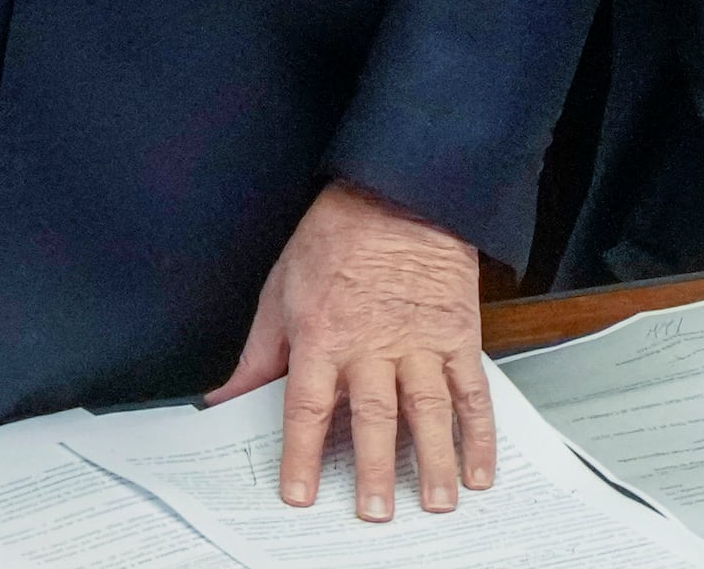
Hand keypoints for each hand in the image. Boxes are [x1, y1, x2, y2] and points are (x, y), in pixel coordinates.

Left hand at [206, 182, 495, 520]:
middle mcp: (370, 342)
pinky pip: (471, 389)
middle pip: (371, 416)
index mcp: (322, 332)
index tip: (300, 494)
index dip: (300, 454)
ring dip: (432, 461)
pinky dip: (478, 432)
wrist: (394, 189)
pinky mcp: (456, 332)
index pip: (306, 406)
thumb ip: (258, 354)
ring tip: (435, 502)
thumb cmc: (335, 237)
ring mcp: (418, 339)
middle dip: (372, 469)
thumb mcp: (280, 288)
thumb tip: (224, 397)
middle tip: (375, 513)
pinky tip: (479, 467)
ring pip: (426, 409)